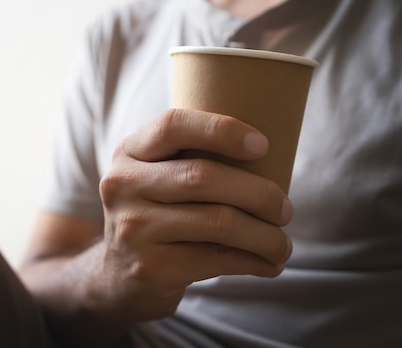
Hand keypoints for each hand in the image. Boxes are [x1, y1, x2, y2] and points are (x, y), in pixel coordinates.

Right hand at [91, 108, 292, 321]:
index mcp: (129, 152)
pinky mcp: (151, 267)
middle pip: (203, 177)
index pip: (173, 126)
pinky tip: (269, 264)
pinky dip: (255, 262)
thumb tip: (270, 151)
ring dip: (266, 235)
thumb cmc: (156, 214)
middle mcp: (124, 185)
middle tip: (286, 209)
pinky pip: (218, 259)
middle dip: (259, 193)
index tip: (263, 145)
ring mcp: (134, 228)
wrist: (116, 275)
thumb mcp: (154, 177)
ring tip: (283, 243)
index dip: (221, 129)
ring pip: (219, 222)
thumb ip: (189, 158)